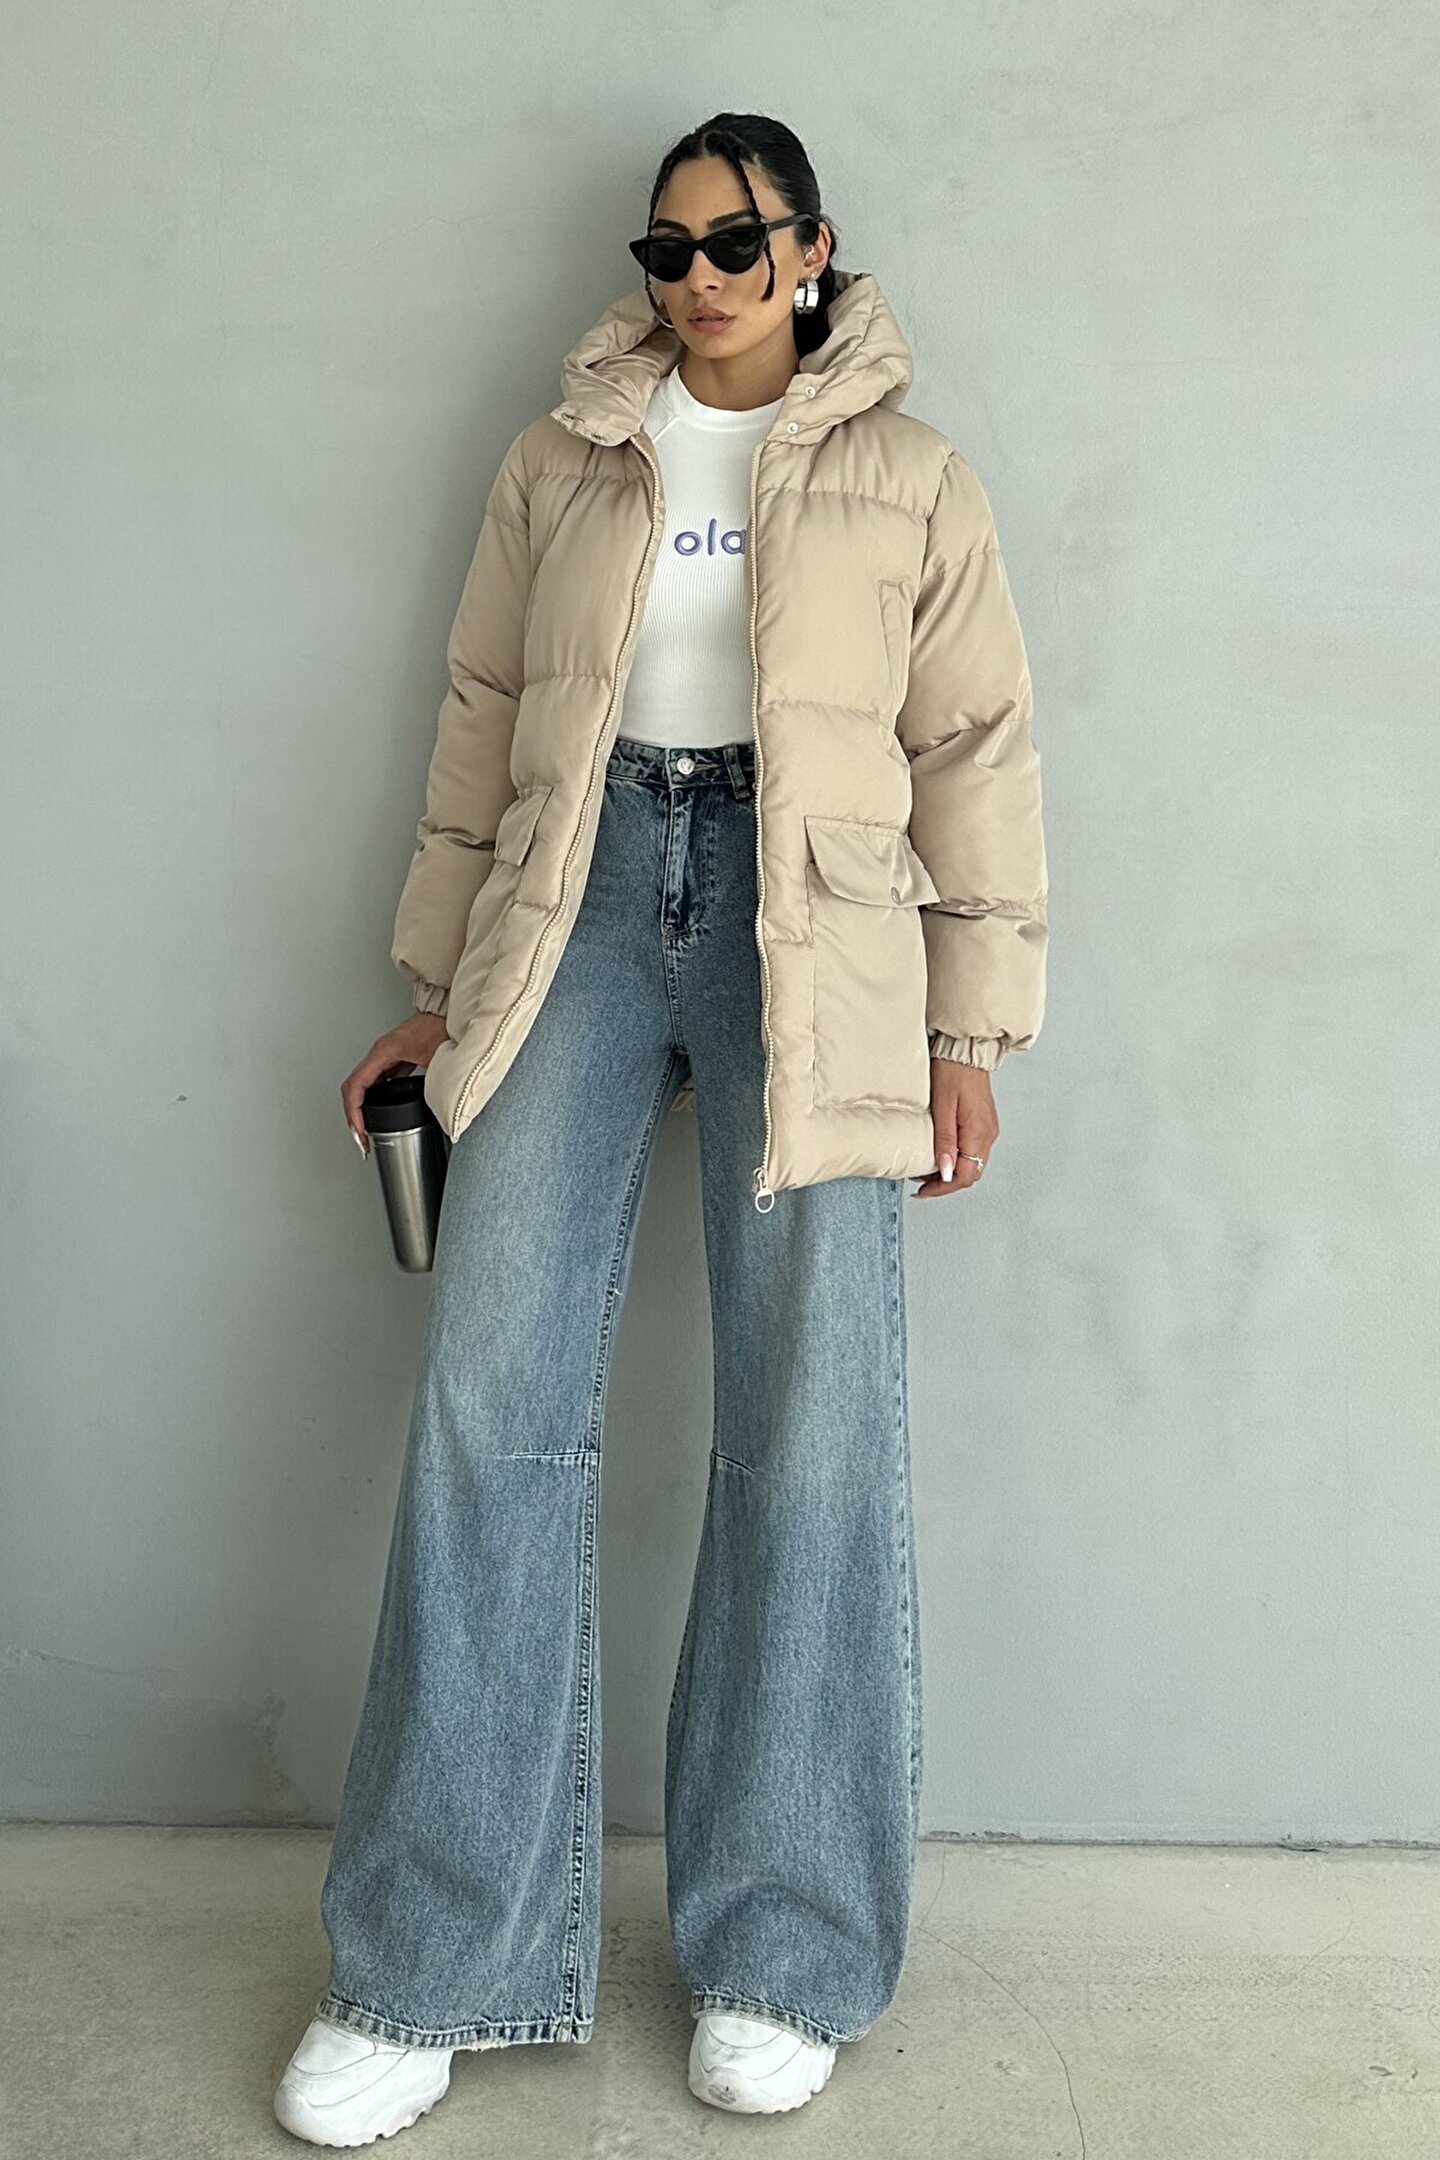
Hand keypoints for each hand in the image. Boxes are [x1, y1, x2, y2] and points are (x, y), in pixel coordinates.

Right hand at [342, 1012, 450, 1157]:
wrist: (451, 1011)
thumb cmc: (443, 1025)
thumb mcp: (438, 1059)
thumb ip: (435, 1085)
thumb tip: (438, 1110)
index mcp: (384, 1052)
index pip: (356, 1086)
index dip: (354, 1113)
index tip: (359, 1132)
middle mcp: (380, 1053)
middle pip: (353, 1089)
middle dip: (353, 1117)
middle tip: (361, 1140)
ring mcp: (385, 1056)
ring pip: (361, 1086)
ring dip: (359, 1110)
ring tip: (365, 1132)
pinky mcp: (394, 1059)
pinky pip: (374, 1082)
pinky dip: (371, 1101)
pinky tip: (378, 1113)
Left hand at [912, 1058, 998, 1198]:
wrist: (965, 1052)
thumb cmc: (953, 1072)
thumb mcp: (943, 1107)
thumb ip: (945, 1141)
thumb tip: (945, 1172)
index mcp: (979, 1133)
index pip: (965, 1175)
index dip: (942, 1188)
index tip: (922, 1191)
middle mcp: (988, 1135)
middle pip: (970, 1173)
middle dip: (945, 1183)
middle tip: (921, 1183)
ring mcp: (987, 1130)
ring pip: (971, 1164)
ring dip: (950, 1171)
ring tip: (926, 1169)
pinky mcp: (983, 1124)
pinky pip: (972, 1151)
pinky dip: (956, 1158)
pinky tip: (941, 1153)